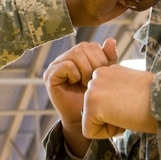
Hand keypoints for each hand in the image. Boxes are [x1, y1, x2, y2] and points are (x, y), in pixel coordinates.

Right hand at [44, 39, 116, 156]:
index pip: (90, 45)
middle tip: (95, 80)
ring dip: (85, 69)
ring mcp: (55, 66)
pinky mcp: (50, 76)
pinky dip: (75, 74)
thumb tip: (110, 40)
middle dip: (94, 64)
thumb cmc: (94, 98)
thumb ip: (108, 58)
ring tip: (87, 83)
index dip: (100, 58)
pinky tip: (77, 84)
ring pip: (75, 54)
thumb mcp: (105, 76)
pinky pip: (66, 65)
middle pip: (83, 47)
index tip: (103, 74)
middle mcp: (64, 58)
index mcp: (77, 56)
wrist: (84, 119)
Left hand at [83, 65, 156, 136]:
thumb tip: (112, 105)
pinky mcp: (92, 104)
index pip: (102, 100)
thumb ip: (117, 92)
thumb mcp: (132, 89)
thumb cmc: (156, 99)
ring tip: (129, 112)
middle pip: (95, 110)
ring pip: (92, 121)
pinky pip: (89, 131)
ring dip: (111, 124)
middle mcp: (97, 75)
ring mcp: (92, 88)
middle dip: (112, 116)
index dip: (118, 109)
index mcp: (108, 71)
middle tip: (132, 109)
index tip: (134, 103)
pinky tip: (122, 120)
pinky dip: (107, 134)